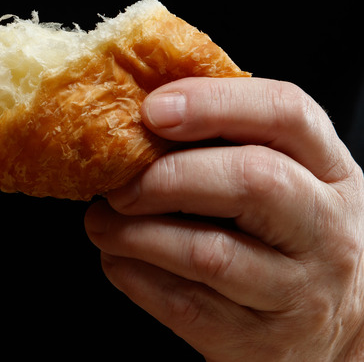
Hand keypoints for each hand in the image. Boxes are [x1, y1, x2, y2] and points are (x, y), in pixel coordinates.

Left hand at [85, 77, 363, 359]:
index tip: (151, 109)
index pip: (285, 112)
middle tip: (116, 182)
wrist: (341, 328)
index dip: (213, 103)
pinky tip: (117, 258)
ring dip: (136, 232)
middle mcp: (325, 228)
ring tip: (101, 221)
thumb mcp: (290, 177)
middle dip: (167, 176)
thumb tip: (143, 105)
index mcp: (330, 169)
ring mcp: (297, 289)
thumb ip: (232, 140)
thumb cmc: (292, 235)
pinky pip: (185, 303)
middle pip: (251, 181)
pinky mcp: (260, 340)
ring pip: (209, 252)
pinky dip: (135, 276)